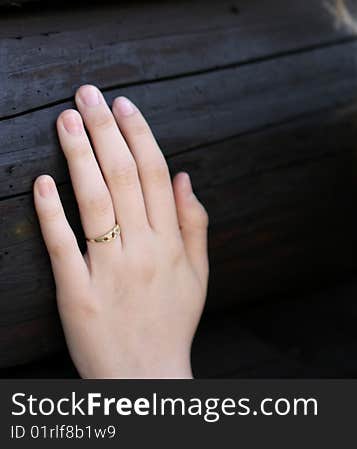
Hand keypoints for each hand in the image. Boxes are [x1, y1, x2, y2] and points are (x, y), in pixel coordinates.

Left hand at [33, 84, 208, 377]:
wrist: (147, 378)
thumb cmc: (172, 322)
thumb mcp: (198, 274)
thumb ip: (194, 224)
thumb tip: (185, 178)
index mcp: (171, 242)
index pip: (156, 175)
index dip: (139, 136)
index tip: (124, 105)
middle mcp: (143, 249)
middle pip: (124, 178)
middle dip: (106, 131)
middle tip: (88, 95)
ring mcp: (108, 269)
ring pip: (94, 202)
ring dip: (79, 156)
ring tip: (65, 120)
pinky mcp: (76, 292)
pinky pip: (62, 246)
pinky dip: (51, 212)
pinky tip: (42, 180)